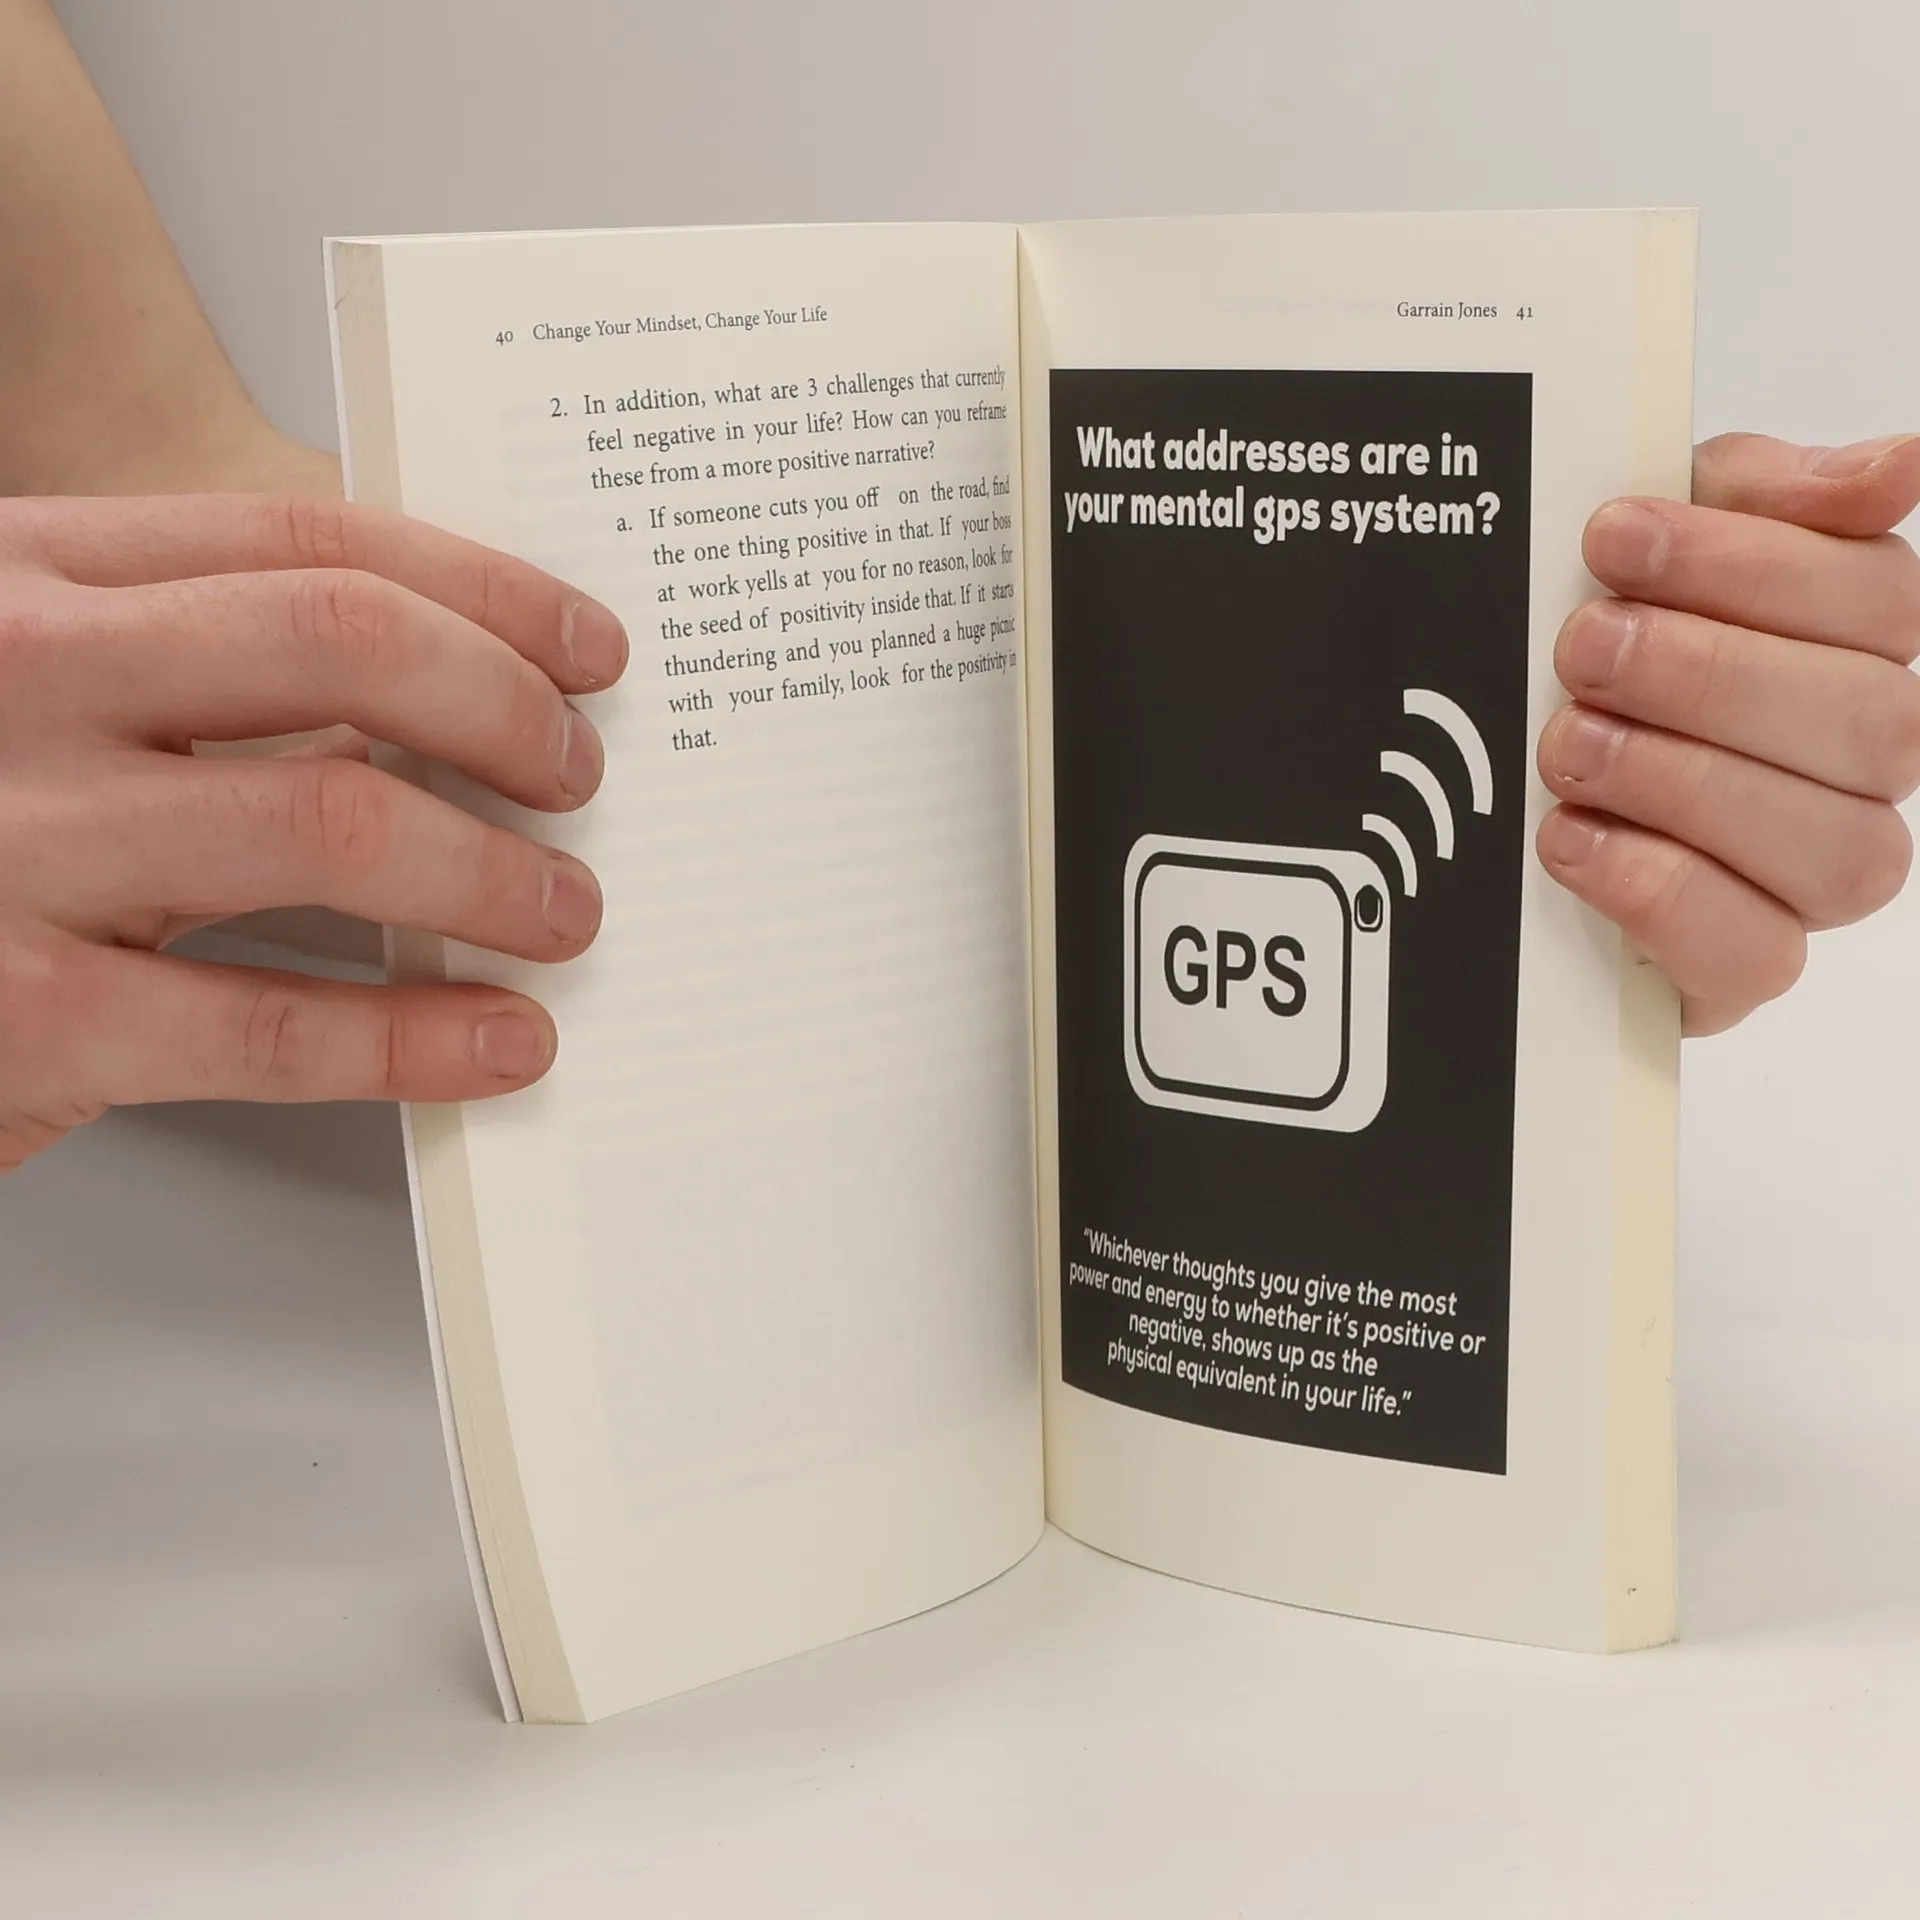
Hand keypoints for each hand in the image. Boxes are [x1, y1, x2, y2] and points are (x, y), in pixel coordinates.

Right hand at [0, 492, 626, 1171]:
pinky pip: (272, 1026)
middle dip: (505, 709)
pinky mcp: (25, 1017)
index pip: (304, 538)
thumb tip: (431, 696)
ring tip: (562, 912)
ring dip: (491, 874)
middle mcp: (20, 680)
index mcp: (26, 577)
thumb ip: (182, 658)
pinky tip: (499, 1042)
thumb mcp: (24, 677)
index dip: (479, 588)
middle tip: (579, 774)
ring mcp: (15, 843)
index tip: (585, 646)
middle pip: (342, 645)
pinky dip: (416, 1039)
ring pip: (336, 826)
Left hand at [1537, 433, 1919, 1033]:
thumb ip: (1760, 492)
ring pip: (1835, 849)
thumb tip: (1898, 467)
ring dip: (1684, 784)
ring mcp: (1806, 877)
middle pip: (1874, 725)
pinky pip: (1756, 955)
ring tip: (1571, 747)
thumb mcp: (1653, 543)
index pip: (1882, 601)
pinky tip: (1576, 838)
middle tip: (1585, 648)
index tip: (1616, 539)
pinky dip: (1661, 893)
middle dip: (1709, 676)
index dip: (1752, 565)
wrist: (1478, 790)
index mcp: (1855, 651)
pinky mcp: (1735, 968)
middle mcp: (1856, 770)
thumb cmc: (1594, 659)